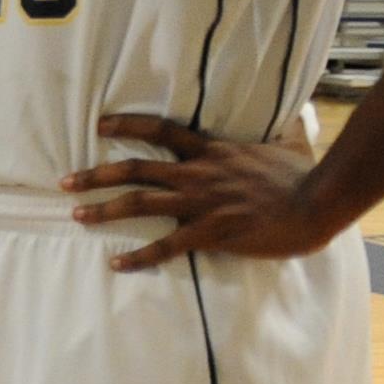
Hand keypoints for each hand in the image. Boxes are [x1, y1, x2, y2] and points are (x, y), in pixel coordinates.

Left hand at [65, 111, 340, 269]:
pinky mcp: (210, 232)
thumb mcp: (286, 145)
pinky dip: (138, 255)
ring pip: (140, 202)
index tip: (99, 125)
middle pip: (136, 169)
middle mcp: (199, 173)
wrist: (318, 204)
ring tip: (77, 215)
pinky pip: (165, 245)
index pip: (161, 130)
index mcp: (212, 150)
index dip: (127, 125)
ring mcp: (202, 202)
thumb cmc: (303, 177)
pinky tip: (116, 263)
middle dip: (96, 175)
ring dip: (104, 210)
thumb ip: (279, 132)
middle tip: (65, 182)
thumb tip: (293, 120)